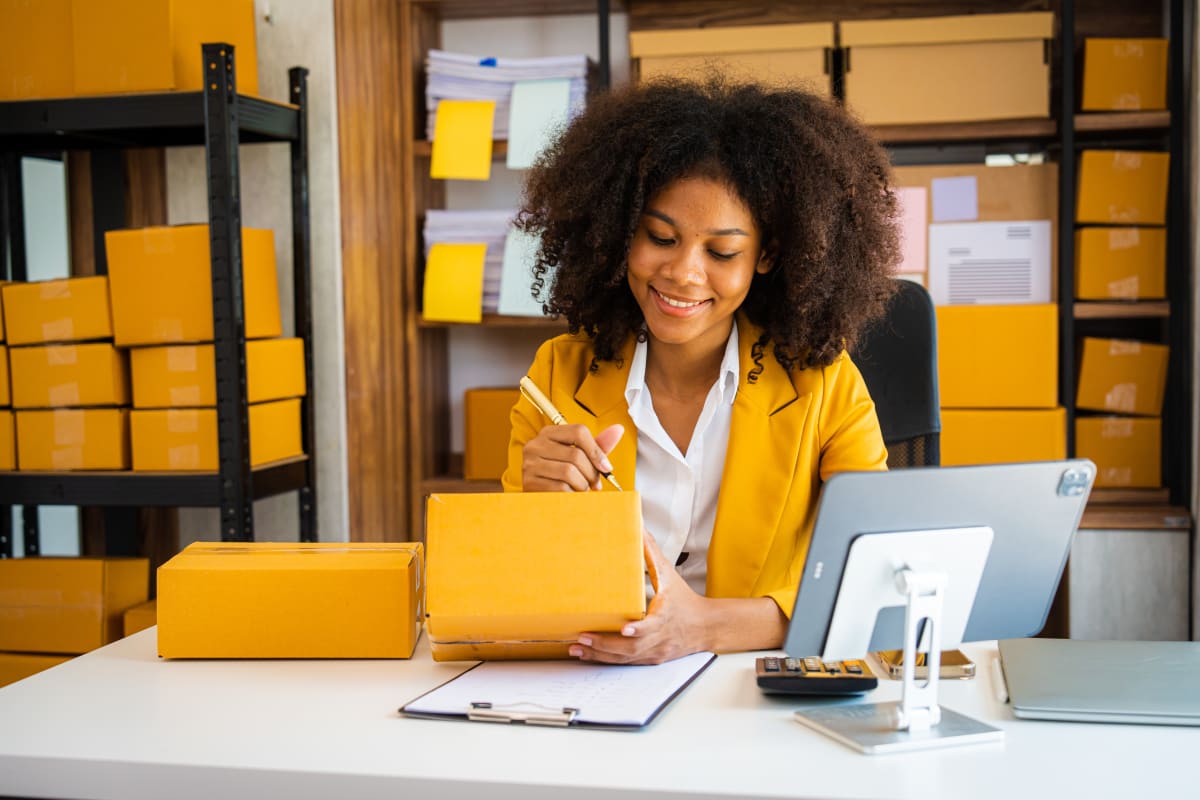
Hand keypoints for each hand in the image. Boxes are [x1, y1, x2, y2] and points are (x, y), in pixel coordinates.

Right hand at [522, 423, 622, 491]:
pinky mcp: (529, 483)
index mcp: (549, 433)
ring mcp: (529, 464)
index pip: (579, 431)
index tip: (606, 467)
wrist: (540, 501)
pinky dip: (572, 494)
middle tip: (595, 484)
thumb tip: (618, 429)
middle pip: (576, 454)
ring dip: (582, 485)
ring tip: (582, 489)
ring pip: (569, 472)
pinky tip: (570, 495)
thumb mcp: (580, 458)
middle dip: (591, 473)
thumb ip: (598, 445)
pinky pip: (560, 488)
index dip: (597, 450)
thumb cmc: (562, 476)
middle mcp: (535, 445)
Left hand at [570, 532, 709, 664]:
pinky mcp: (651, 660)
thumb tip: (639, 526)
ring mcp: (655, 652)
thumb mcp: (670, 575)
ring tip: (577, 649)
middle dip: (605, 644)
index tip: (625, 629)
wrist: (706, 627)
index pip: (653, 627)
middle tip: (582, 637)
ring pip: (625, 659)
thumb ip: (651, 552)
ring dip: (600, 655)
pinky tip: (588, 655)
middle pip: (632, 648)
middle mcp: (659, 639)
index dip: (639, 630)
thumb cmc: (685, 600)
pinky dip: (606, 660)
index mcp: (665, 617)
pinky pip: (626, 663)